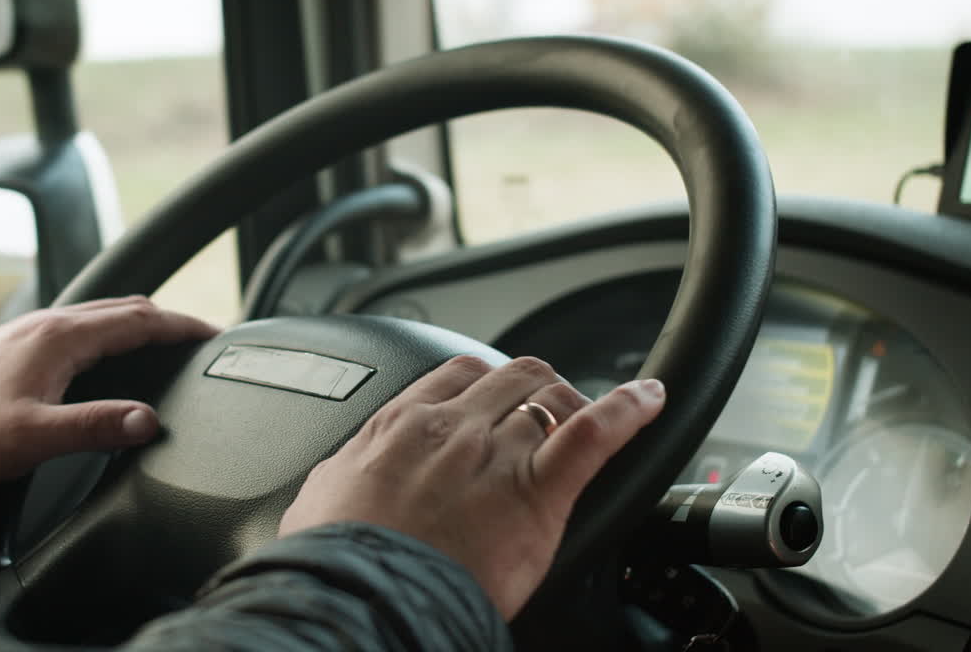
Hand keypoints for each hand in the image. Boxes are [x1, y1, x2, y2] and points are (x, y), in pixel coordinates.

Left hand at [0, 296, 218, 482]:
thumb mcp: (37, 436)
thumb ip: (96, 426)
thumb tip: (148, 420)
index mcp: (61, 337)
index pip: (138, 320)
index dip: (180, 327)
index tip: (212, 334)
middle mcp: (51, 323)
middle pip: (126, 308)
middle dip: (168, 320)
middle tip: (199, 338)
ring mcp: (35, 329)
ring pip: (103, 313)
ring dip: (141, 322)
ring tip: (168, 341)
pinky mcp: (24, 342)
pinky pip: (84, 324)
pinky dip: (115, 330)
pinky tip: (116, 352)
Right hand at [278, 355, 664, 619]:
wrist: (364, 596)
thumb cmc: (339, 560)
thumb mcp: (321, 499)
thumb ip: (343, 475)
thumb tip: (339, 479)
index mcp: (402, 426)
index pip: (457, 374)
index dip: (486, 382)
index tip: (496, 397)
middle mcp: (453, 427)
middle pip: (512, 376)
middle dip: (534, 388)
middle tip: (545, 413)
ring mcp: (497, 454)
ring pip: (551, 396)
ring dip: (573, 402)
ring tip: (591, 417)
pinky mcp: (537, 491)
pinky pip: (594, 433)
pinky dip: (629, 409)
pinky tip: (650, 399)